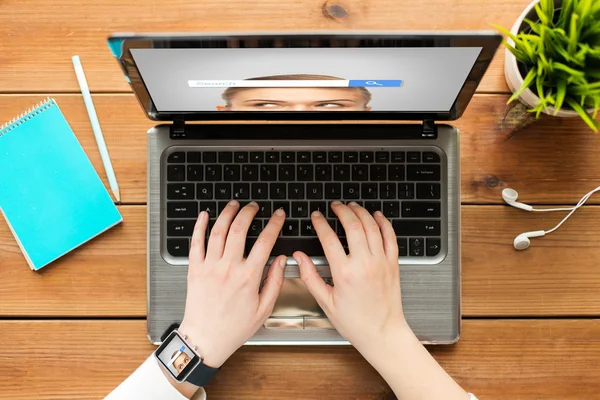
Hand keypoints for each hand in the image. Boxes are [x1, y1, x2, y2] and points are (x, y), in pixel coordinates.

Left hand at [179, 200, 286, 367]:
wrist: (205, 339)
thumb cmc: (233, 328)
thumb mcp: (264, 309)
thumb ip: (275, 281)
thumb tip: (282, 260)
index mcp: (248, 277)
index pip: (265, 241)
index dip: (274, 224)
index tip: (279, 216)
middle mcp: (228, 268)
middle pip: (239, 229)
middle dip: (249, 212)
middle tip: (254, 206)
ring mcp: (209, 267)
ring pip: (218, 231)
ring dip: (227, 213)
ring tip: (234, 205)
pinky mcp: (194, 269)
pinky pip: (196, 242)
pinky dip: (200, 225)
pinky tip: (205, 215)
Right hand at [293, 201, 409, 352]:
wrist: (383, 333)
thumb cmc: (356, 322)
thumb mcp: (325, 302)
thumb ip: (310, 276)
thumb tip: (299, 258)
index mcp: (345, 273)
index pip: (329, 238)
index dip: (320, 223)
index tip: (316, 216)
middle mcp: (364, 264)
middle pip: (353, 225)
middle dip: (342, 211)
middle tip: (334, 206)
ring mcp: (381, 262)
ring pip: (372, 226)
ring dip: (361, 212)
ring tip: (351, 206)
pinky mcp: (393, 264)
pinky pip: (390, 236)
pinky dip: (383, 222)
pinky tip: (376, 216)